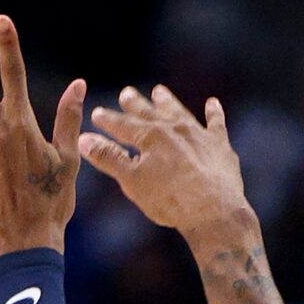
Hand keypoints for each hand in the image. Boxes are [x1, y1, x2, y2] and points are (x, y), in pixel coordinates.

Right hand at [78, 85, 253, 238]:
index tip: (96, 112)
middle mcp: (174, 129)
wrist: (214, 212)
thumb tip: (84, 139)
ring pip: (179, 112)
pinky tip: (212, 103)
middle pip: (150, 113)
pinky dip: (213, 113)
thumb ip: (108, 158)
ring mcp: (198, 135)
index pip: (122, 125)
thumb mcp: (132, 181)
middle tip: (126, 92)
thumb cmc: (169, 199)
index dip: (107, 120)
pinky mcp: (219, 146)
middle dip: (135, 104)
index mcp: (150, 137)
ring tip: (159, 91)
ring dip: (167, 102)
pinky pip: (216, 124)